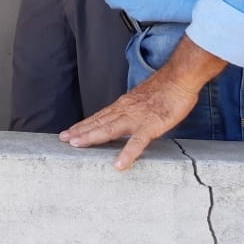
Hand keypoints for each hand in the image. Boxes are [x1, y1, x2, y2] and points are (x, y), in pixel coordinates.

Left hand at [59, 37, 224, 169]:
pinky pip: (137, 142)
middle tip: (63, 139)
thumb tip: (127, 117)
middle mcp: (125, 110)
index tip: (70, 131)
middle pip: (98, 122)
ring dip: (91, 137)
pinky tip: (119, 164)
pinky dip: (127, 154)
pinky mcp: (151, 125)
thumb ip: (133, 109)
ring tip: (77, 145)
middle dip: (80, 131)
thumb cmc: (166, 89)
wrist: (179, 78)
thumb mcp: (143, 98)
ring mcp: (136, 118)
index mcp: (124, 105)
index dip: (84, 124)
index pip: (99, 116)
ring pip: (109, 129)